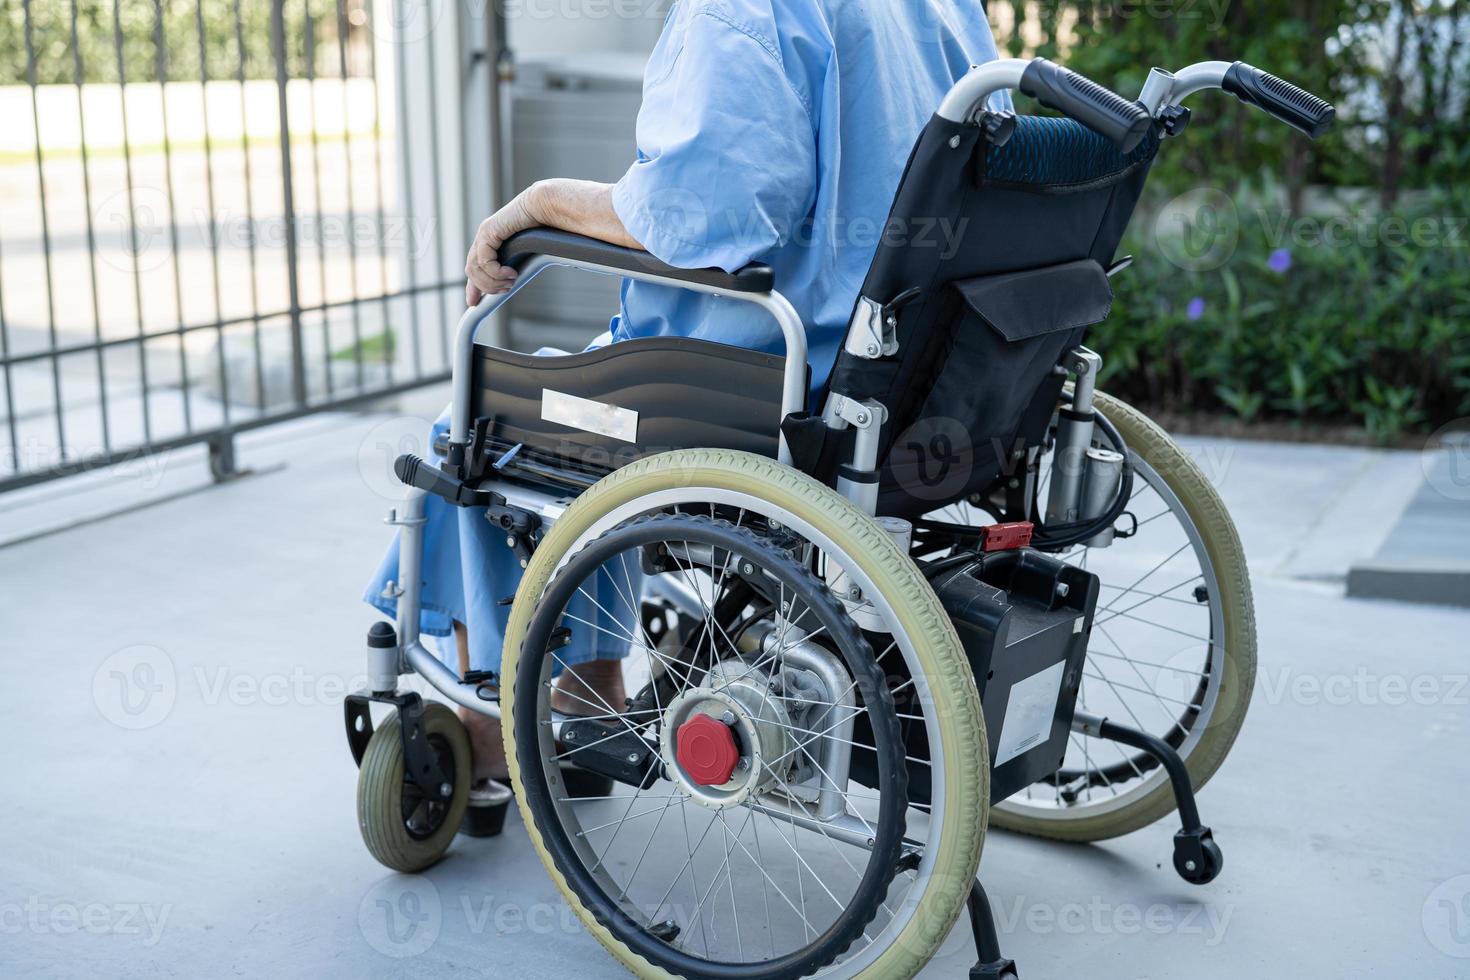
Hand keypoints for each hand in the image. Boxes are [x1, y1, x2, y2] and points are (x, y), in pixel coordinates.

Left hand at [464, 186, 542, 305]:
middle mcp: (483, 239)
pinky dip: (496, 272)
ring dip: (492, 282)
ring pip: (474, 269)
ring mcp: (483, 235)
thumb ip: (515, 266)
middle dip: (487, 287)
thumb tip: (514, 282)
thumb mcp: (524, 254)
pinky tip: (510, 273)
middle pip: (472, 272)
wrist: (544, 208)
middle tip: (506, 290)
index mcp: (490, 243)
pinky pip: (484, 261)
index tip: (473, 304)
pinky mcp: (488, 232)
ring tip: (510, 282)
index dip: (472, 288)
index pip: (474, 269)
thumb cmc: (541, 228)